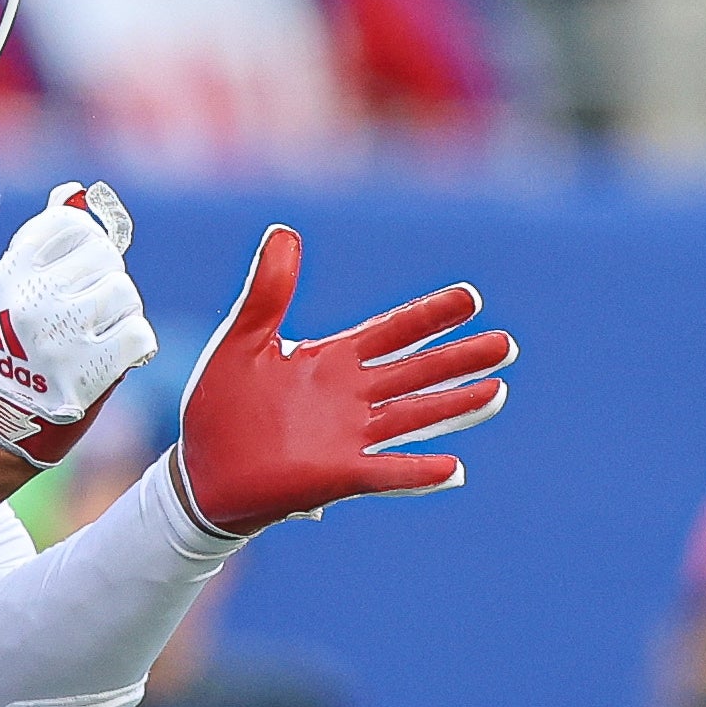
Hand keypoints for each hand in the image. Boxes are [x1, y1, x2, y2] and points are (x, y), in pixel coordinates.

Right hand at [0, 182, 157, 469]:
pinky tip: (113, 353)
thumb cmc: (14, 346)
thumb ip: (43, 241)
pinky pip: (140, 334)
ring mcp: (61, 337)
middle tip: (88, 306)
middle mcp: (32, 301)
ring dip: (122, 313)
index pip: (69, 225)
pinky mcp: (89, 371)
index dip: (84, 243)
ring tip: (98, 331)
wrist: (2, 420)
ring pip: (125, 293)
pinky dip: (134, 344)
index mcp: (9, 276)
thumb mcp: (12, 290)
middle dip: (105, 279)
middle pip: (105, 256)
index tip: (76, 268)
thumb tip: (73, 192)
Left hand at [174, 226, 515, 538]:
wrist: (199, 469)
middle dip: (459, 359)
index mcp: (331, 361)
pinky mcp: (337, 475)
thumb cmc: (221, 405)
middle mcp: (350, 397)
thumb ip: (269, 291)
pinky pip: (385, 473)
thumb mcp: (243, 338)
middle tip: (506, 344)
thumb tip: (284, 231)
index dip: (429, 316)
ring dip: (453, 405)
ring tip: (495, 389)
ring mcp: (349, 437)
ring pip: (412, 416)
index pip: (391, 332)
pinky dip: (417, 472)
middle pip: (416, 372)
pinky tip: (454, 468)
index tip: (471, 297)